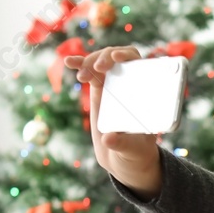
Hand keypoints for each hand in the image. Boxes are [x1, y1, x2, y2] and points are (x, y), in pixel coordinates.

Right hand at [64, 45, 163, 199]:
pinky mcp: (100, 88)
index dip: (128, 55)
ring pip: (101, 62)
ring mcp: (114, 84)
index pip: (139, 64)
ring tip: (82, 76)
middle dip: (106, 57)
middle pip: (118, 58)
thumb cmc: (136, 152)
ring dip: (89, 61)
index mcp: (144, 92)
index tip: (117, 58)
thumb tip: (108, 138)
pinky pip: (89, 72)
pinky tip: (68, 62)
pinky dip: (79, 64)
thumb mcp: (132, 149)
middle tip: (97, 67)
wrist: (123, 156)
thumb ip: (122, 144)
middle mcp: (130, 84)